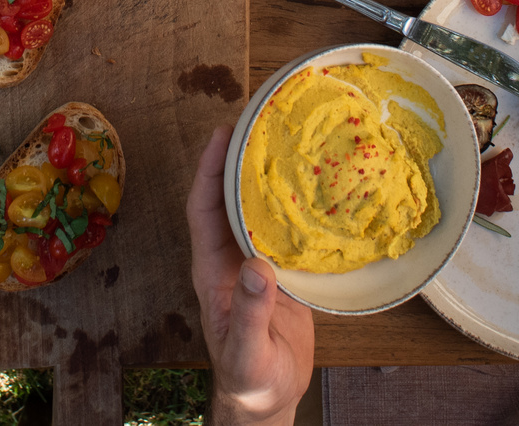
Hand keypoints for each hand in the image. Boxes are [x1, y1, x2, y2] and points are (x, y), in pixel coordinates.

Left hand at [187, 127, 311, 425]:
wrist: (267, 398)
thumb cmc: (250, 379)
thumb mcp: (247, 351)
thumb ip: (249, 312)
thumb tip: (257, 268)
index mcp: (211, 270)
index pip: (203, 209)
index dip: (209, 169)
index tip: (223, 134)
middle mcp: (229, 258)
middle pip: (228, 198)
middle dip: (238, 158)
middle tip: (259, 120)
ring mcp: (254, 262)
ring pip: (256, 209)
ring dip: (267, 177)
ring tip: (287, 140)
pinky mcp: (280, 272)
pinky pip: (283, 229)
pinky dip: (295, 206)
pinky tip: (316, 187)